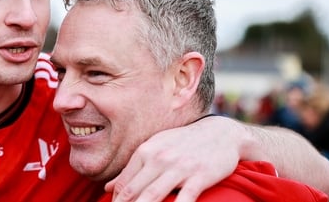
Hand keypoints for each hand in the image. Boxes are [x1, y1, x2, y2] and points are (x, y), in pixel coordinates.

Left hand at [106, 116, 239, 201]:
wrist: (220, 134)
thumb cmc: (183, 143)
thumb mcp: (155, 149)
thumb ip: (132, 169)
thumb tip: (108, 187)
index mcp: (145, 152)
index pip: (124, 184)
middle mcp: (159, 159)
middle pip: (134, 191)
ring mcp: (179, 167)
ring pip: (153, 195)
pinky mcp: (200, 176)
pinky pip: (184, 199)